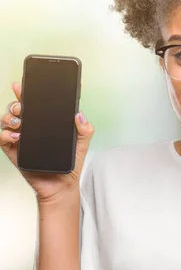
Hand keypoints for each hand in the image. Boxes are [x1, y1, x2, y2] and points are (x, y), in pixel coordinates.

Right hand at [0, 82, 94, 203]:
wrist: (62, 184)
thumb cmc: (70, 163)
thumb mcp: (82, 143)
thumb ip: (84, 129)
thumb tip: (79, 115)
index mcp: (45, 123)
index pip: (33, 104)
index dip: (25, 94)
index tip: (21, 85)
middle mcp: (30, 128)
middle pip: (16, 109)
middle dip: (16, 104)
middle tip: (23, 107)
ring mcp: (20, 139)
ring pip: (7, 121)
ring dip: (10, 117)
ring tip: (20, 122)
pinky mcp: (13, 151)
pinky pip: (2, 139)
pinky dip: (6, 135)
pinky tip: (16, 136)